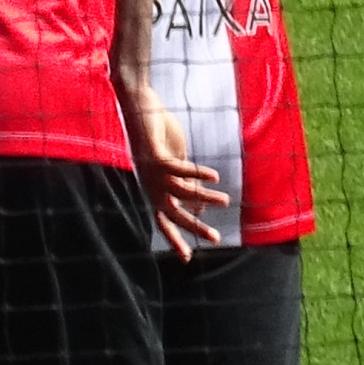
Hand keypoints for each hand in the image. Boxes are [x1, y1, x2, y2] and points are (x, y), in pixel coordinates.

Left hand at [122, 83, 227, 249]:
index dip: (173, 239)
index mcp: (154, 188)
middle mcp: (150, 184)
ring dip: (204, 197)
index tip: (186, 259)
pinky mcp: (154, 155)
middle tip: (215, 238)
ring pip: (179, 192)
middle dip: (193, 227)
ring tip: (225, 201)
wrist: (138, 105)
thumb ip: (183, 182)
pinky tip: (214, 176)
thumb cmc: (157, 133)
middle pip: (172, 213)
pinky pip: (178, 169)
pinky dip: (197, 174)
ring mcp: (151, 171)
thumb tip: (198, 204)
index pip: (162, 220)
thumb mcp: (174, 162)